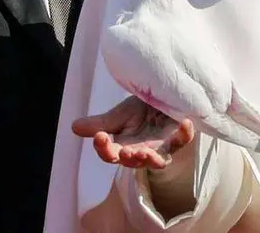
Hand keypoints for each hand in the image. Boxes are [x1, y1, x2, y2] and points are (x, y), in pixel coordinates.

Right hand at [72, 96, 194, 169]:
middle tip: (125, 151)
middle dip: (129, 158)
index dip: (104, 148)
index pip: (111, 154)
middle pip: (133, 162)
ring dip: (151, 158)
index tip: (99, 136)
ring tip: (144, 152)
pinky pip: (184, 140)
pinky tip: (185, 123)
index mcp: (124, 146)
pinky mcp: (179, 137)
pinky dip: (185, 134)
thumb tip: (74, 127)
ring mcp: (162, 146)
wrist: (161, 97)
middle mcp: (143, 150)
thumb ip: (100, 124)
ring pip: (158, 161)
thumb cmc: (140, 109)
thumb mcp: (119, 114)